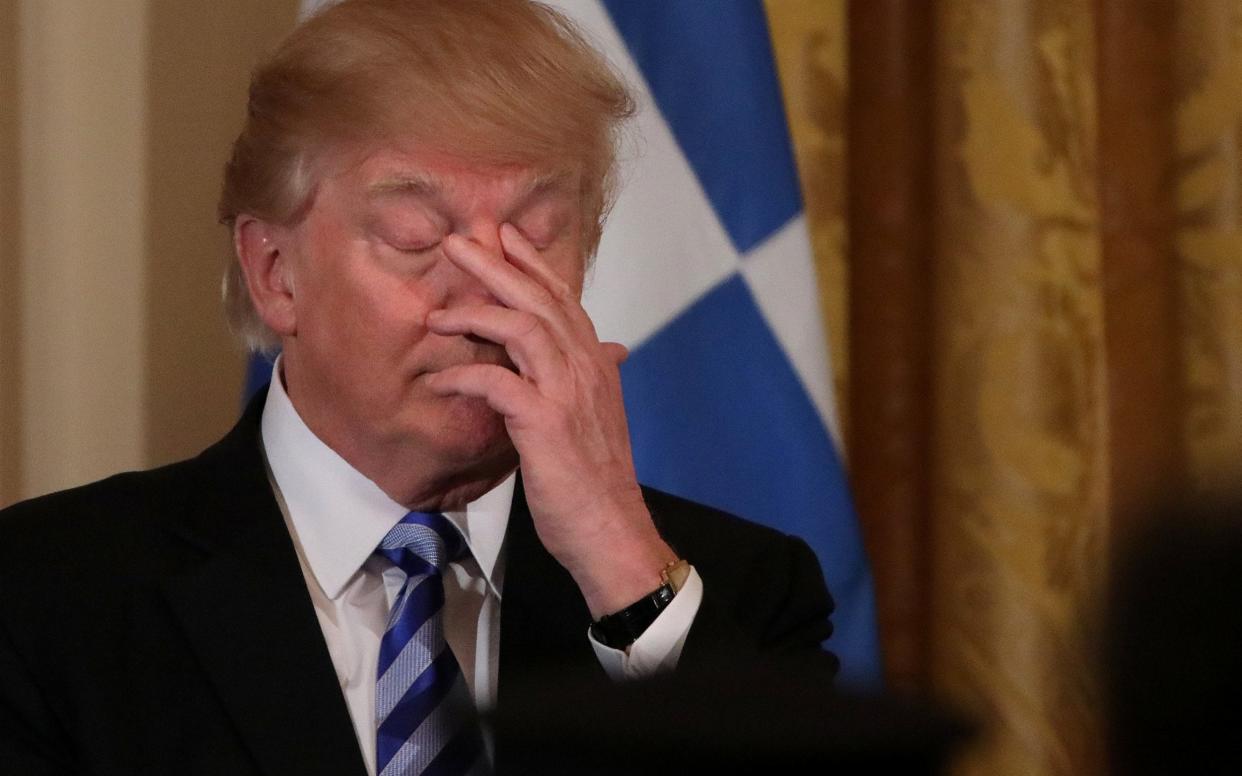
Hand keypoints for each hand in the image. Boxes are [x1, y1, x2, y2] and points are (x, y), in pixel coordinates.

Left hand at [424, 225, 676, 617]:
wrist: (612, 529)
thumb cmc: (598, 480)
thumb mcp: (599, 418)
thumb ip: (594, 379)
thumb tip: (610, 353)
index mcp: (596, 364)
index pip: (563, 299)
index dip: (533, 264)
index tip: (504, 236)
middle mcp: (585, 368)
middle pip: (539, 300)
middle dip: (496, 265)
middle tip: (457, 241)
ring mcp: (567, 393)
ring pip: (522, 327)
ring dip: (475, 313)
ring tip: (438, 314)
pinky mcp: (544, 423)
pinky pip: (497, 382)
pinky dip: (465, 375)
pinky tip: (439, 379)